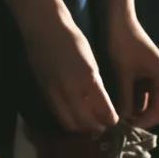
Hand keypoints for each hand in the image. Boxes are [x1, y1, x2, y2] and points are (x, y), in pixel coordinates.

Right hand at [25, 14, 117, 132]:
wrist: (45, 30)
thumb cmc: (73, 40)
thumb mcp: (92, 62)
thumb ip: (95, 84)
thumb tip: (99, 105)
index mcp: (88, 79)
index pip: (103, 111)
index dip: (110, 120)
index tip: (114, 120)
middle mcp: (71, 89)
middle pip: (86, 123)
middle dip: (97, 128)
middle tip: (103, 126)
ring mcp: (56, 93)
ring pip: (70, 123)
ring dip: (81, 127)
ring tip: (88, 123)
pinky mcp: (45, 93)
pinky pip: (58, 114)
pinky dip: (68, 119)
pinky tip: (74, 114)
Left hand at [107, 15, 158, 128]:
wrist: (121, 22)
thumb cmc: (123, 44)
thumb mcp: (123, 73)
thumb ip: (125, 98)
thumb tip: (122, 120)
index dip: (143, 122)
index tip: (126, 127)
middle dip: (145, 120)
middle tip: (124, 126)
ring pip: (155, 106)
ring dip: (141, 113)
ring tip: (121, 118)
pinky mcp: (152, 77)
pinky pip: (148, 97)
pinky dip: (138, 104)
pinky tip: (123, 107)